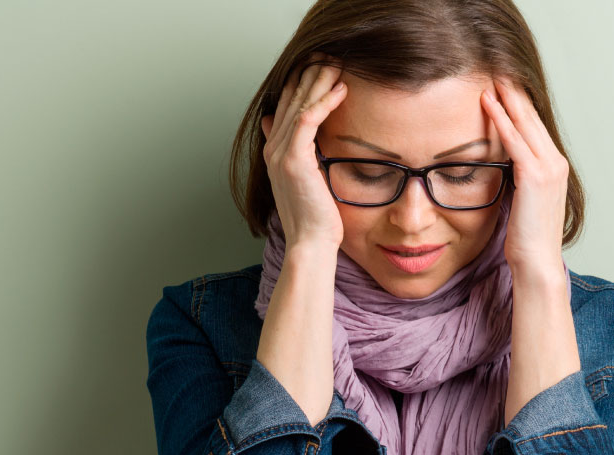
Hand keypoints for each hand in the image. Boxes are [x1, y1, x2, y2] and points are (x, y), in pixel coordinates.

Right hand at [260, 52, 347, 249]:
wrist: (311, 242)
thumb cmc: (316, 216)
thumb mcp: (306, 179)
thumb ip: (299, 153)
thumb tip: (288, 127)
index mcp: (276, 151)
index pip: (286, 107)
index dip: (302, 84)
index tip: (322, 67)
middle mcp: (273, 148)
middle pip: (290, 100)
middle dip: (310, 75)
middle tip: (328, 54)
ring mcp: (280, 153)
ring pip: (298, 105)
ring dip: (318, 81)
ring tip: (335, 63)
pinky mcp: (294, 160)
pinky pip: (307, 120)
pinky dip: (324, 103)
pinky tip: (340, 91)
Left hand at [480, 75, 569, 271]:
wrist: (536, 263)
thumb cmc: (526, 240)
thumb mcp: (522, 202)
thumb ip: (517, 179)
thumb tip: (500, 166)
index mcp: (555, 168)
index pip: (535, 127)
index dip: (519, 103)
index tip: (503, 83)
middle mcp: (556, 163)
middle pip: (532, 117)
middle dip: (514, 91)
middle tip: (496, 67)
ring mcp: (548, 168)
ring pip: (524, 123)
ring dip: (506, 97)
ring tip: (490, 75)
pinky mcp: (534, 176)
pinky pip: (514, 140)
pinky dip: (500, 119)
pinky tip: (486, 103)